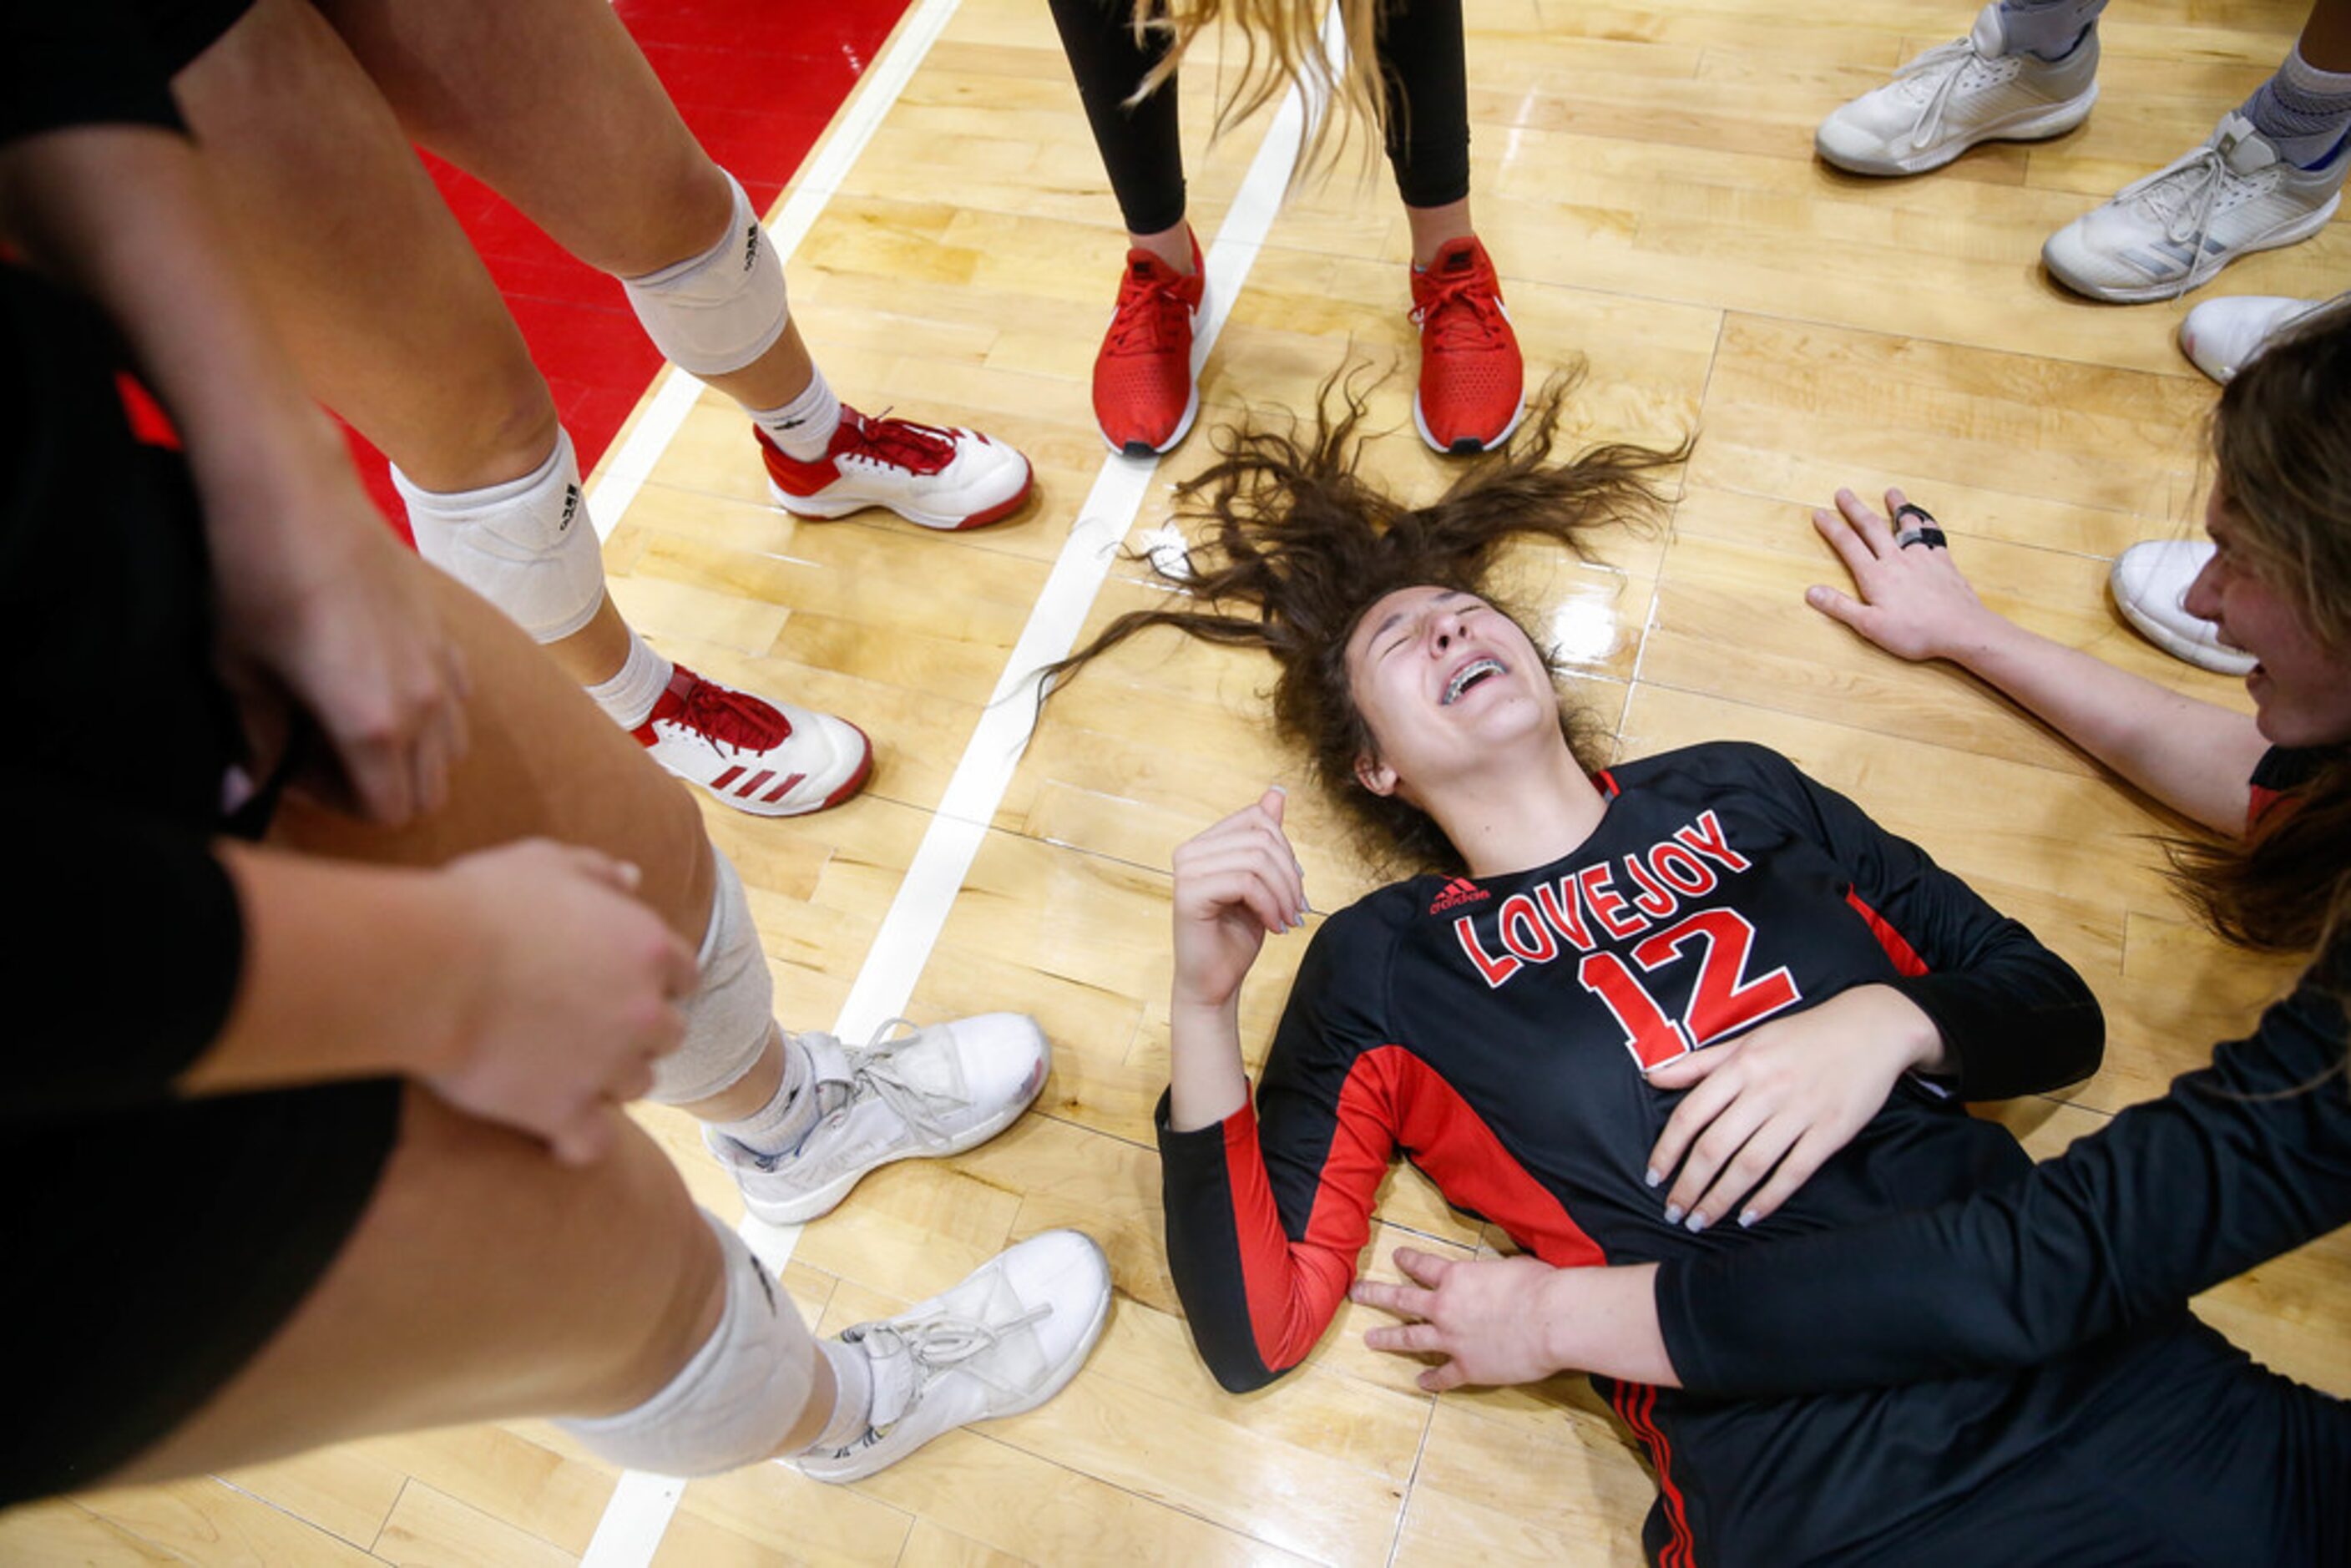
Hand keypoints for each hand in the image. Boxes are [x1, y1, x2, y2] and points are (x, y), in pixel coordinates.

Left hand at [209, 441, 471, 824]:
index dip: (336, 806)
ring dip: (409, 754)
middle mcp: (424, 704)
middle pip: (429, 792)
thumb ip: (254, 742)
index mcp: (373, 724)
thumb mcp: (238, 671)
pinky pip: (460, 699)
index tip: (291, 767)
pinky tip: (381, 678)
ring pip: (453, 751)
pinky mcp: (446, 631)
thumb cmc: (254, 580)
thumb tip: (244, 791)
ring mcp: (443, 666)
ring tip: (354, 720)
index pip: (386, 812)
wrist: (293, 491)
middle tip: (320, 752)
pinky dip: (431, 712)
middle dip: (377, 788)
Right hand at [430, 840, 699, 1163]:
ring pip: (635, 1086)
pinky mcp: (565, 1112)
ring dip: (607, 1081)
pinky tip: (554, 1135)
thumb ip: (595, 871)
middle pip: (666, 1036)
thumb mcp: (543, 862)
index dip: (653, 981)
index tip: (617, 984)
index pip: (683, 975)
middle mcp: (644, 1011)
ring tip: (560, 1071)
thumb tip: (631, 878)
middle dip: (635, 1033)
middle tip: (587, 1028)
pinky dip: (576, 1141)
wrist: (428, 968)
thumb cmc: (479, 907)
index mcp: (648, 948)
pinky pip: (593, 1142)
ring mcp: (608, 1066)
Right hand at [1170, 787, 1308, 1012]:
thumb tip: (1276, 792)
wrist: (1214, 983)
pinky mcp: (1188, 893)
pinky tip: (1273, 927)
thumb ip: (1265, 839)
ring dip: (1283, 893)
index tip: (1294, 886)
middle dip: (1290, 874)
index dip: (1286, 849)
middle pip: (1261, 837)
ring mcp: (1186, 870)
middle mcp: (1189, 851)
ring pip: (1256, 859)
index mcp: (1205, 844)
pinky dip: (1269, 906)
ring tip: (1287, 920)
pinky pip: (1246, 882)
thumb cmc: (1235, 936)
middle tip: (1297, 909)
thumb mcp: (1262, 882)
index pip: (1257, 818)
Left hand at [1352, 1247, 1569, 1391]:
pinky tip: (1420, 1384)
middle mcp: (1445, 1306)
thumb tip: (1501, 1278)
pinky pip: (1442, 1376)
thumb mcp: (1512, 1266)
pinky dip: (1431, 1381)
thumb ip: (1494, 1274)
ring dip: (1388, 1338)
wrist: (1552, 1320)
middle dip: (1376, 1294)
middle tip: (1356, 1293)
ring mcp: (1452, 1340)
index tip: (1397, 1256)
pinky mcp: (1467, 1368)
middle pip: (1401, 1298)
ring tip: (1370, 1339)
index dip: (1407, 1259)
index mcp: (1456, 1277)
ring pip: (1410, 1338)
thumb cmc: (1539, 1285)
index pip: (1422, 1265)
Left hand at [1642, 985, 1943, 1231]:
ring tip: (1701, 1221)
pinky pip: (1793, 1172)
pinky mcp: (1831, 1131)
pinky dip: (1768, 1198)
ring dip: (1720, 1199)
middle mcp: (1766, 1089)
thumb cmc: (1804, 1034)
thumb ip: (1700, 1062)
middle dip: (1689, 1186)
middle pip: (1715, 1147)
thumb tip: (1652, 1076)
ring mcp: (1800, 1112)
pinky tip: (1748, 1216)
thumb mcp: (1749, 1038)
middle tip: (1674, 1212)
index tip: (1653, 1177)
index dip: (1667, 1150)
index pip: (1691, 1114)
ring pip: (1750, 1165)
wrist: (1872, 1028)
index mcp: (1741, 1065)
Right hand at [1804, 487, 2001, 663]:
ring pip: (1906, 524)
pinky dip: (1927, 523)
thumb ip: (1840, 606)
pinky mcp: (1943, 561)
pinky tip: (1924, 519)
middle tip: (1843, 493)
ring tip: (1891, 492)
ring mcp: (1922, 557)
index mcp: (1875, 576)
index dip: (1831, 528)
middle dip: (1855, 509)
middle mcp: (1896, 560)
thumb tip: (1811, 592)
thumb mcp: (1869, 626)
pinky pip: (1933, 535)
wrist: (1961, 628)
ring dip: (1897, 506)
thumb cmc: (1915, 632)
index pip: (1848, 545)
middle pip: (1872, 527)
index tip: (1820, 513)